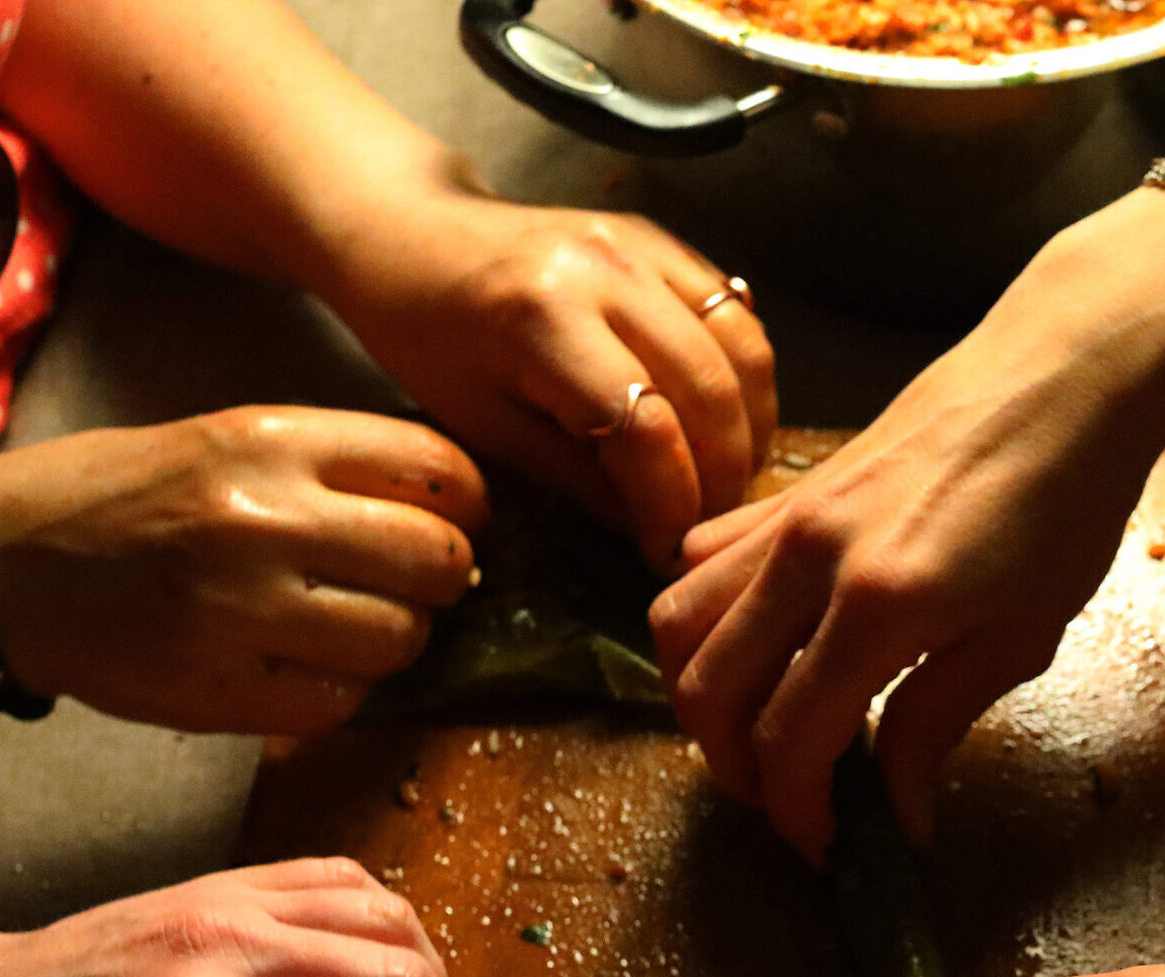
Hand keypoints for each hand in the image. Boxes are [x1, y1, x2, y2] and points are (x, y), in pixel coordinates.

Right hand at [0, 406, 487, 736]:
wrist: (0, 564)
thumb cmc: (129, 495)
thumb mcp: (231, 437)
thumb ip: (338, 467)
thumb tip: (454, 516)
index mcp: (272, 441)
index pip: (438, 468)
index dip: (470, 504)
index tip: (460, 521)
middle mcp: (265, 520)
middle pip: (437, 560)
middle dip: (447, 577)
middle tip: (418, 583)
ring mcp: (242, 611)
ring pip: (399, 640)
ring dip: (397, 639)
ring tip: (356, 625)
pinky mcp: (219, 690)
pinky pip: (340, 702)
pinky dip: (341, 691)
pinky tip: (306, 666)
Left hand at [325, 189, 775, 570]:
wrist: (413, 236)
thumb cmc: (430, 340)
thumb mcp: (487, 427)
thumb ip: (581, 479)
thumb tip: (659, 532)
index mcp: (544, 321)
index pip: (645, 428)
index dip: (671, 502)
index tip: (667, 553)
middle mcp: (606, 271)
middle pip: (709, 389)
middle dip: (722, 475)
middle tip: (709, 529)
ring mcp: (641, 246)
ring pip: (743, 349)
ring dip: (751, 427)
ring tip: (728, 480)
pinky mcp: (660, 240)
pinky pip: (736, 312)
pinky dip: (745, 377)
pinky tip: (729, 422)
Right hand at [646, 201, 1164, 861]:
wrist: (1064, 375)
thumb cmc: (1066, 500)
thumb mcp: (1021, 635)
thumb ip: (935, 723)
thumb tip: (899, 816)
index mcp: (879, 606)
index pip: (789, 741)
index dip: (799, 812)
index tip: (830, 848)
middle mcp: (809, 558)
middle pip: (708, 691)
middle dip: (736, 769)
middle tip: (793, 802)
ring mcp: (787, 517)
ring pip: (678, 624)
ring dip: (701, 697)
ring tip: (761, 733)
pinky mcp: (787, 492)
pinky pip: (701, 562)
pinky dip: (706, 619)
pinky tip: (761, 645)